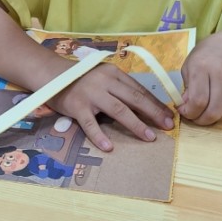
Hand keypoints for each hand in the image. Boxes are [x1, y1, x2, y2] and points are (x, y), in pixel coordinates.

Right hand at [48, 63, 175, 150]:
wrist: (52, 75)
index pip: (140, 89)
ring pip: (119, 110)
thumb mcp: (104, 77)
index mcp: (114, 73)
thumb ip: (120, 88)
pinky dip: (99, 136)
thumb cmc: (82, 79)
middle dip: (153, 113)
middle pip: (134, 98)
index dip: (156, 103)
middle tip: (167, 126)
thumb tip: (145, 106)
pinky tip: (109, 147)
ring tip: (149, 137)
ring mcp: (91, 94)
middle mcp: (105, 81)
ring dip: (136, 125)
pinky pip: (90, 124)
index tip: (169, 115)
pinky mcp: (77, 106)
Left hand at [178, 31, 221, 124]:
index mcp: (202, 67)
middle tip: (193, 116)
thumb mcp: (190, 65)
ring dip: (210, 118)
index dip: (188, 112)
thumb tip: (185, 107)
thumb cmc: (207, 55)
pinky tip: (213, 104)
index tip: (183, 111)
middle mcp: (220, 75)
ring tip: (202, 111)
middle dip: (200, 120)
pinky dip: (220, 111)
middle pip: (212, 111)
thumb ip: (187, 87)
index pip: (197, 100)